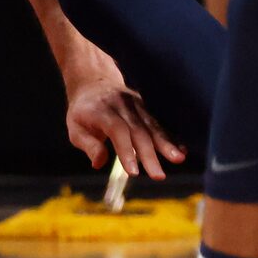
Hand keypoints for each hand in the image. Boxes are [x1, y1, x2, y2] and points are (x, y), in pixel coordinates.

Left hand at [64, 66, 187, 181]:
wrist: (94, 82)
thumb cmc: (83, 112)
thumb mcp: (75, 128)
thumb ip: (88, 145)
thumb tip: (98, 163)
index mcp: (101, 110)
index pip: (117, 130)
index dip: (126, 151)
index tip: (133, 172)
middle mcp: (121, 105)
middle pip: (138, 131)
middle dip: (149, 155)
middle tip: (158, 176)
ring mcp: (135, 104)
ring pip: (152, 125)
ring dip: (166, 144)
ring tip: (179, 159)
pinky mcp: (145, 107)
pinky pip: (158, 123)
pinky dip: (170, 137)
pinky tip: (181, 150)